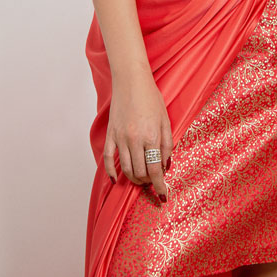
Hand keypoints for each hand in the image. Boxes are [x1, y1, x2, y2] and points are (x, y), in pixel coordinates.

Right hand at [104, 73, 172, 200]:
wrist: (131, 81)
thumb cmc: (151, 98)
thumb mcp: (166, 120)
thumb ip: (167, 144)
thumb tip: (166, 166)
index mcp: (152, 136)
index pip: (156, 170)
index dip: (160, 186)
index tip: (163, 196)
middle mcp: (135, 140)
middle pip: (140, 172)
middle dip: (147, 181)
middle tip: (153, 181)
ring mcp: (120, 138)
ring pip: (125, 168)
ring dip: (133, 178)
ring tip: (140, 179)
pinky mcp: (111, 134)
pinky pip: (108, 158)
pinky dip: (111, 172)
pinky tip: (115, 179)